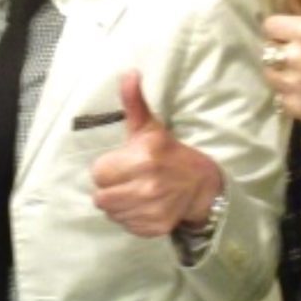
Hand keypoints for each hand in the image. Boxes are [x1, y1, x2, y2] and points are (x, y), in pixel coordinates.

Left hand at [90, 70, 222, 236]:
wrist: (202, 184)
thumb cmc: (169, 153)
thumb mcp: (150, 127)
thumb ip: (134, 102)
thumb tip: (128, 73)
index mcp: (143, 158)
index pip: (98, 173)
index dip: (106, 168)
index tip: (121, 164)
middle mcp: (148, 186)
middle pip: (100, 196)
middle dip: (109, 188)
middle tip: (125, 179)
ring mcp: (152, 209)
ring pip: (111, 212)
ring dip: (117, 203)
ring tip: (133, 191)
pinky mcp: (155, 227)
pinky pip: (125, 225)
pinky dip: (129, 218)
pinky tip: (142, 205)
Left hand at [263, 0, 300, 123]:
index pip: (271, 25)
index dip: (283, 28)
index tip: (300, 33)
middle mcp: (293, 57)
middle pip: (268, 50)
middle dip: (282, 49)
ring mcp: (294, 84)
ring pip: (271, 75)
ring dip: (283, 73)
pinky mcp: (297, 107)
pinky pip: (282, 99)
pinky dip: (292, 96)